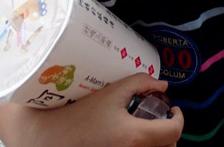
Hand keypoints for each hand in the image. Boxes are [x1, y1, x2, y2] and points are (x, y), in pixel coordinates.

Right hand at [0, 73, 183, 146]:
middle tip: (160, 120)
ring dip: (157, 145)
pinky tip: (133, 141)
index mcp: (134, 137)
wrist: (45, 138)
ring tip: (147, 131)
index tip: (173, 110)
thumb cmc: (75, 114)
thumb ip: (140, 83)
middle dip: (169, 134)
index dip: (178, 119)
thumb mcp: (110, 92)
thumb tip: (162, 84)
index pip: (174, 132)